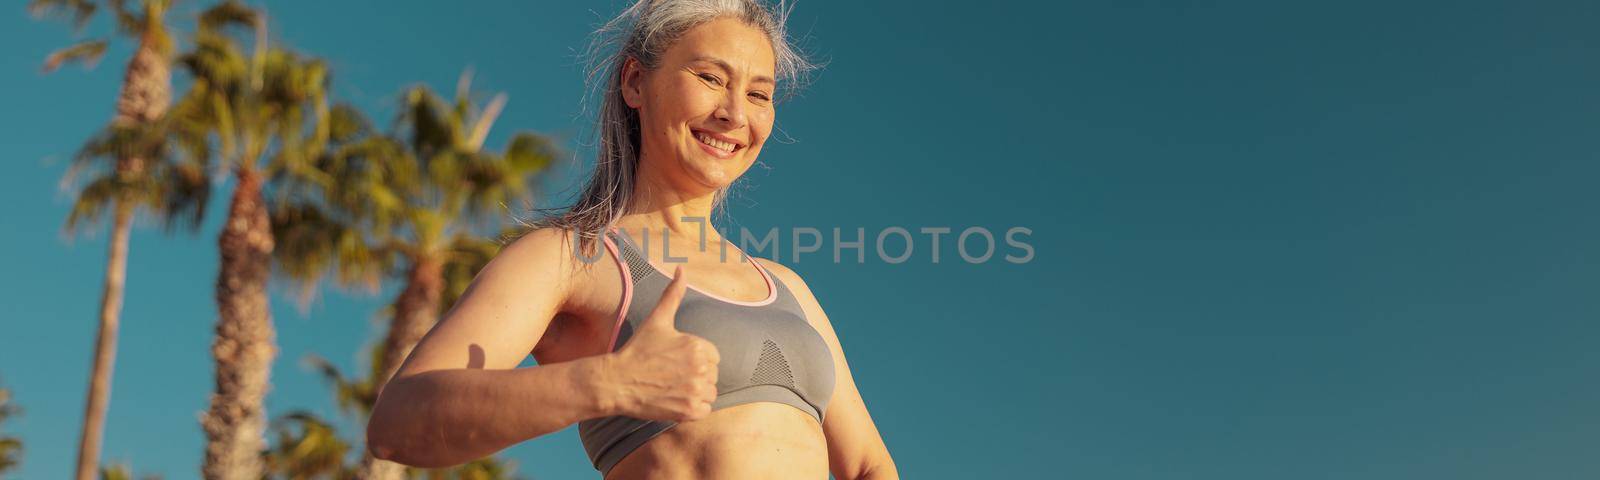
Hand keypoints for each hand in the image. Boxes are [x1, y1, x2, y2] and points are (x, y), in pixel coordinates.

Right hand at [601, 265, 720, 421]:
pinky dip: (693, 408)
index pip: (713, 356)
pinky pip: (705, 410)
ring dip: (696, 392)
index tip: (676, 361)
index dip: (696, 359)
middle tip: (671, 374)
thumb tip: (681, 268)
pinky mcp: (689, 412)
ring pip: (710, 393)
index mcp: (698, 346)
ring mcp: (695, 391)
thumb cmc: (638, 349)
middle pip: (713, 375)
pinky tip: (675, 400)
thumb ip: (673, 294)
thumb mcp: (658, 320)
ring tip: (673, 387)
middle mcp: (700, 369)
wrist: (617, 381)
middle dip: (696, 375)